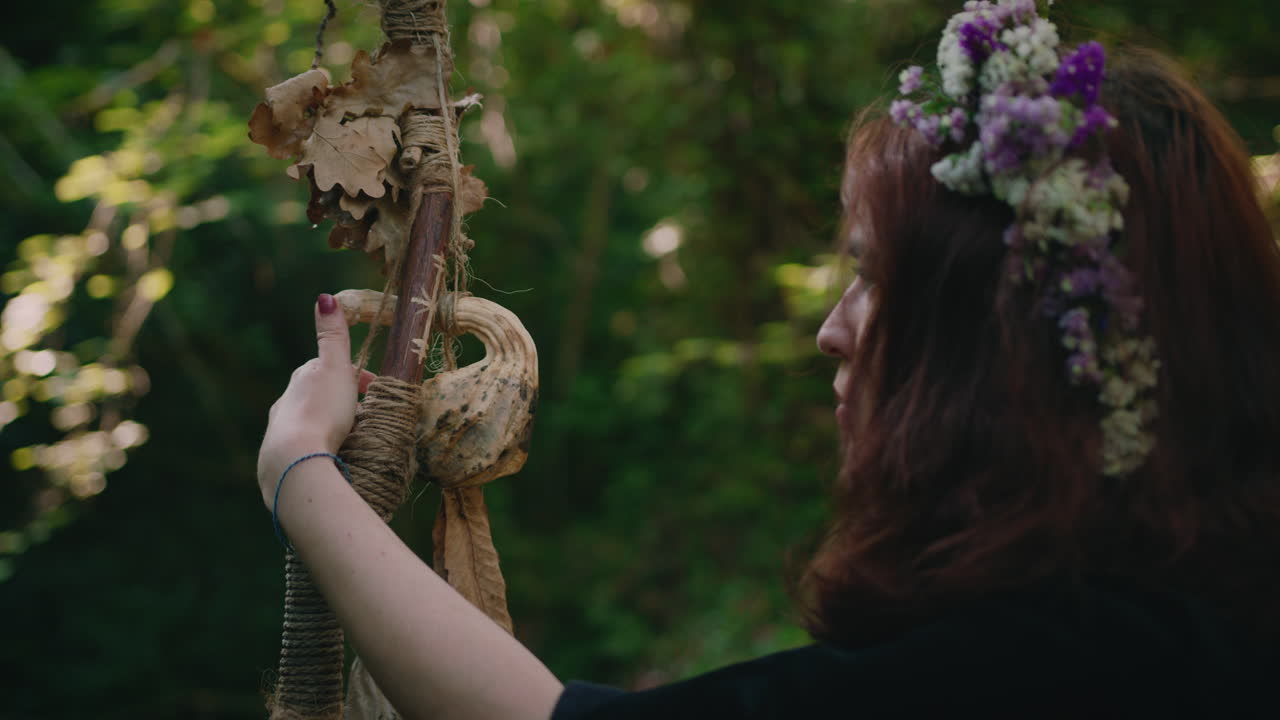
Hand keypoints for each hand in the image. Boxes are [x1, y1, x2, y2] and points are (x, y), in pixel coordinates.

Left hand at [256, 293, 375, 507]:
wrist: (294, 459)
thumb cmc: (322, 411)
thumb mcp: (335, 367)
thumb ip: (332, 335)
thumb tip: (325, 297)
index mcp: (302, 377)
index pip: (329, 367)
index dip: (355, 375)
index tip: (375, 388)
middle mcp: (286, 400)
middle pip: (318, 393)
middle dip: (341, 399)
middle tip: (365, 413)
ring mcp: (280, 428)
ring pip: (309, 419)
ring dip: (329, 423)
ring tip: (350, 436)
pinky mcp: (278, 456)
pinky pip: (303, 445)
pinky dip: (318, 444)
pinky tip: (328, 455)